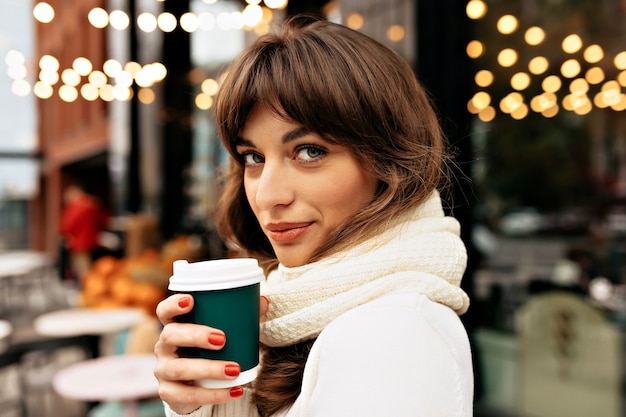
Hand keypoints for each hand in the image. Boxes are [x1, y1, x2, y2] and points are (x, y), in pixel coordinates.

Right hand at [153, 294, 243, 413]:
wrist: (198, 386)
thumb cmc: (209, 350)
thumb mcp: (222, 332)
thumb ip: (241, 316)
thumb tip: (264, 302)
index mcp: (174, 326)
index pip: (164, 311)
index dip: (173, 304)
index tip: (191, 300)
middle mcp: (163, 347)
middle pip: (170, 335)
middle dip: (196, 335)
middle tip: (222, 339)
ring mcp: (163, 371)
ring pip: (180, 369)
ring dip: (209, 368)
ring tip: (234, 369)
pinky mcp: (169, 393)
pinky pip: (189, 395)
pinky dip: (215, 394)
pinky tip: (235, 390)